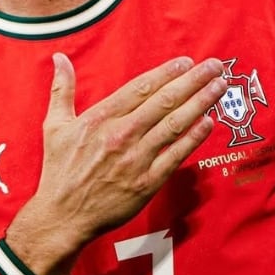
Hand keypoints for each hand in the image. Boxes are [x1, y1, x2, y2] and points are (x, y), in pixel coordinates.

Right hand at [6, 54, 225, 274]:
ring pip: (175, 124)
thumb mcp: (54, 126)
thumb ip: (61, 89)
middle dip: (193, 81)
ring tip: (220, 87)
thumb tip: (59, 57)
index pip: (141, 88)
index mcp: (100, 118)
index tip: (187, 62)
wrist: (63, 216)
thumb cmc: (60, 171)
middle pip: (164, 101)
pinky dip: (194, 138)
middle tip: (215, 66)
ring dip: (201, 103)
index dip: (167, 73)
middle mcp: (121, 135)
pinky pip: (176, 155)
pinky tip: (209, 122)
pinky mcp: (147, 182)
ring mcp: (136, 159)